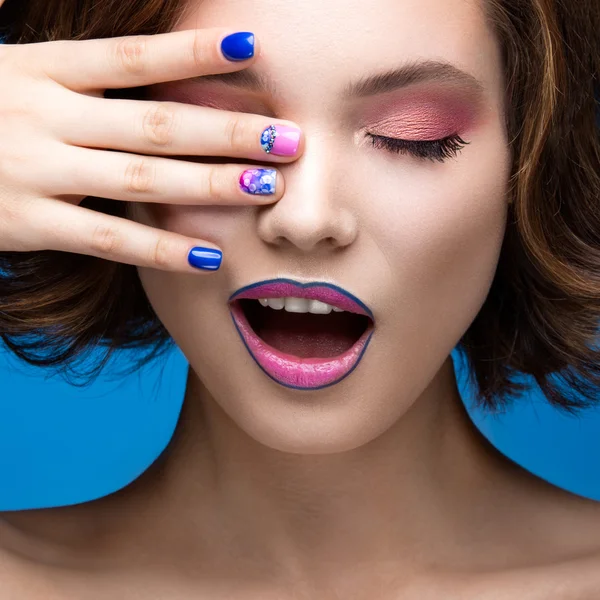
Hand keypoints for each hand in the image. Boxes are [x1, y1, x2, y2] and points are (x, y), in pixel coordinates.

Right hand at [0, 28, 302, 271]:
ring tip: (267, 189)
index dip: (192, 54)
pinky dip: (159, 249)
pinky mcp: (29, 224)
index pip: (132, 58)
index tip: (251, 50)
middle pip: (156, 124)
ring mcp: (38, 172)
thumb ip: (56, 47)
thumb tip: (108, 32)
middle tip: (290, 140)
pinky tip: (208, 255)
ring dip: (209, 185)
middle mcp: (47, 116)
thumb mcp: (1, 58)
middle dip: (228, 131)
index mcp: (43, 69)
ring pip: (141, 181)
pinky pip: (107, 240)